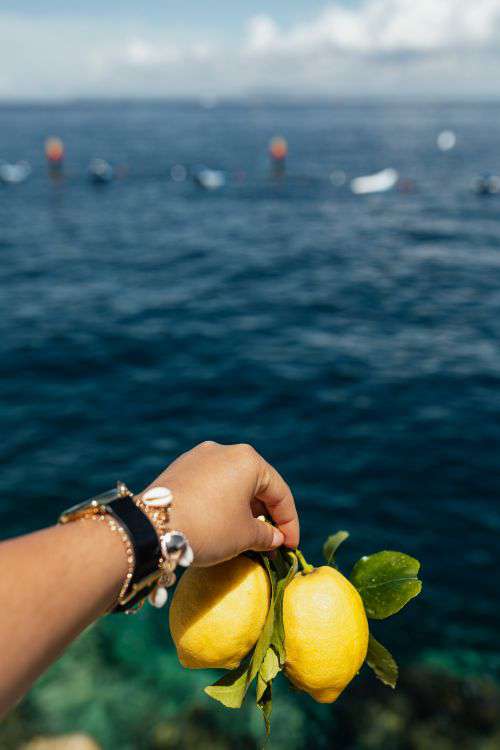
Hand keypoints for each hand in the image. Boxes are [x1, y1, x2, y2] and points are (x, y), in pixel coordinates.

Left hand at [138, 441, 298, 565]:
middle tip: (270, 543)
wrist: (152, 528)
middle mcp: (224, 450)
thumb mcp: (245, 536)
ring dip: (242, 510)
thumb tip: (274, 538)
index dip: (289, 523)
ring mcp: (198, 457)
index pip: (279, 493)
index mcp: (248, 459)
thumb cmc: (210, 528)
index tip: (290, 548)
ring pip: (231, 484)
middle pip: (255, 484)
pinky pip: (210, 485)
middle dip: (265, 515)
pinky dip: (221, 504)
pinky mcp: (179, 468)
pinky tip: (220, 525)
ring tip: (246, 537)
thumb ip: (267, 535)